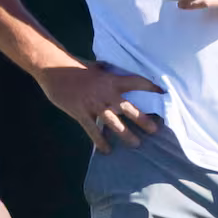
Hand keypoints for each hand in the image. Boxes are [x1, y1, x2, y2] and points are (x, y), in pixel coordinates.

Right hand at [35, 58, 164, 152]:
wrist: (54, 70)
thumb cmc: (75, 66)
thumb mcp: (96, 66)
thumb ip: (107, 71)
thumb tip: (113, 68)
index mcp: (112, 80)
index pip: (137, 82)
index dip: (151, 87)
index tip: (163, 93)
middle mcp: (107, 94)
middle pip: (130, 109)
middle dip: (144, 120)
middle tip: (156, 130)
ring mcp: (95, 106)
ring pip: (115, 124)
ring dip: (127, 135)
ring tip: (137, 144)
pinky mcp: (82, 114)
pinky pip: (93, 131)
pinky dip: (100, 142)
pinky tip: (106, 150)